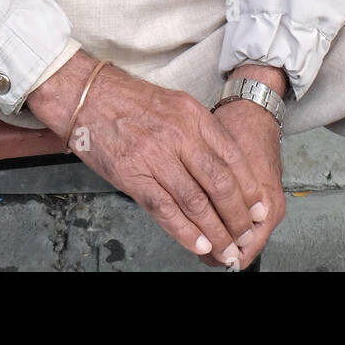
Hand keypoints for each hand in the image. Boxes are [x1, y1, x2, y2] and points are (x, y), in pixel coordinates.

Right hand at [26, 52, 275, 268]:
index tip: (259, 209)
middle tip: (245, 236)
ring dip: (215, 232)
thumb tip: (220, 169)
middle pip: (219, 183)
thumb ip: (197, 132)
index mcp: (192, 115)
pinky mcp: (132, 174)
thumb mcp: (173, 103)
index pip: (233, 157)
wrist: (86, 94)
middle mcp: (178, 134)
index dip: (249, 189)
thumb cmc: (127, 100)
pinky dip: (185, 232)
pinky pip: (165, 209)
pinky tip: (198, 245)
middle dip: (237, 216)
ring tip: (226, 250)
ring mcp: (155, 155)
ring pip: (196, 202)